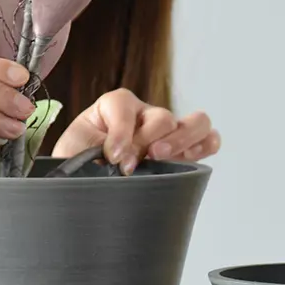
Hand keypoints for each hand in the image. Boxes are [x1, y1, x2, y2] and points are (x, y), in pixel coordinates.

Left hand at [53, 88, 220, 173]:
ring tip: (163, 158)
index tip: (112, 157)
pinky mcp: (183, 151)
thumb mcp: (76, 150)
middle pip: (164, 116)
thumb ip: (94, 151)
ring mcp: (168, 132)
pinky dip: (205, 146)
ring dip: (183, 140)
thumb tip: (123, 161)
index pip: (124, 107)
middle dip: (154, 137)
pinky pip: (208, 140)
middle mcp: (146, 116)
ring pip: (196, 122)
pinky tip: (189, 159)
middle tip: (144, 156)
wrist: (82, 178)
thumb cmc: (79, 160)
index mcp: (115, 106)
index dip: (121, 133)